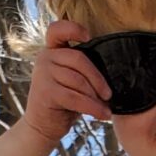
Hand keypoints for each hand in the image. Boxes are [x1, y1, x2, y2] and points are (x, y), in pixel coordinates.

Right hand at [22, 20, 112, 146]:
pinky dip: (93, 107)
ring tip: (105, 108)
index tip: (89, 37)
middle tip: (108, 95)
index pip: (57, 30)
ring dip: (96, 97)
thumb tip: (113, 69)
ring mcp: (42, 73)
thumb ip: (82, 69)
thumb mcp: (72, 80)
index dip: (73, 29)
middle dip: (98, 78)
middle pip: (79, 59)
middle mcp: (44, 58)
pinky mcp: (45, 91)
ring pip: (79, 81)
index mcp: (52, 51)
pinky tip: (103, 115)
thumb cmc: (63, 103)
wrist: (42, 127)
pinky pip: (76, 97)